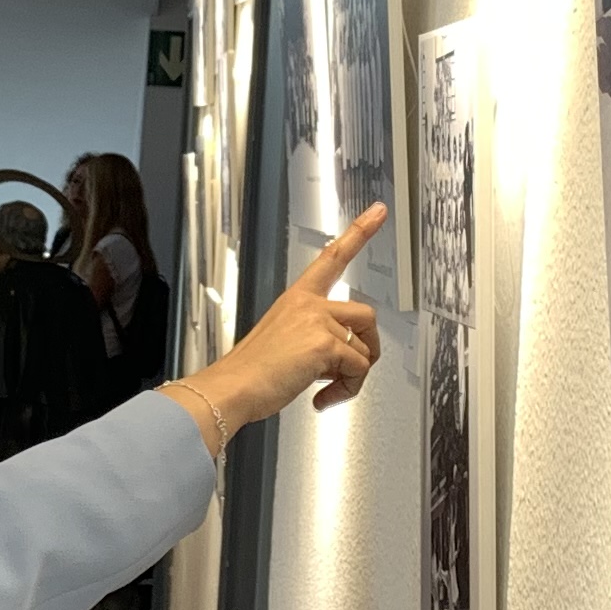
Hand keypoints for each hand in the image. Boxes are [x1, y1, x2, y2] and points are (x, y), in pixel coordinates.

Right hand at [183, 207, 387, 443]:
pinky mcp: (324, 344)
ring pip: (364, 348)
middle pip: (366, 315)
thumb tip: (338, 362)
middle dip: (367, 348)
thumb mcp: (283, 343)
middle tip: (347, 371)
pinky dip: (347, 389)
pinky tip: (322, 397)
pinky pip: (358, 368)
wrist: (232, 388)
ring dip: (353, 376)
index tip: (378, 212)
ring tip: (327, 389)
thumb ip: (314, 341)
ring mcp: (317, 321)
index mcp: (297, 298)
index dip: (359, 232)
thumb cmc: (251, 372)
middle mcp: (308, 304)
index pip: (332, 257)